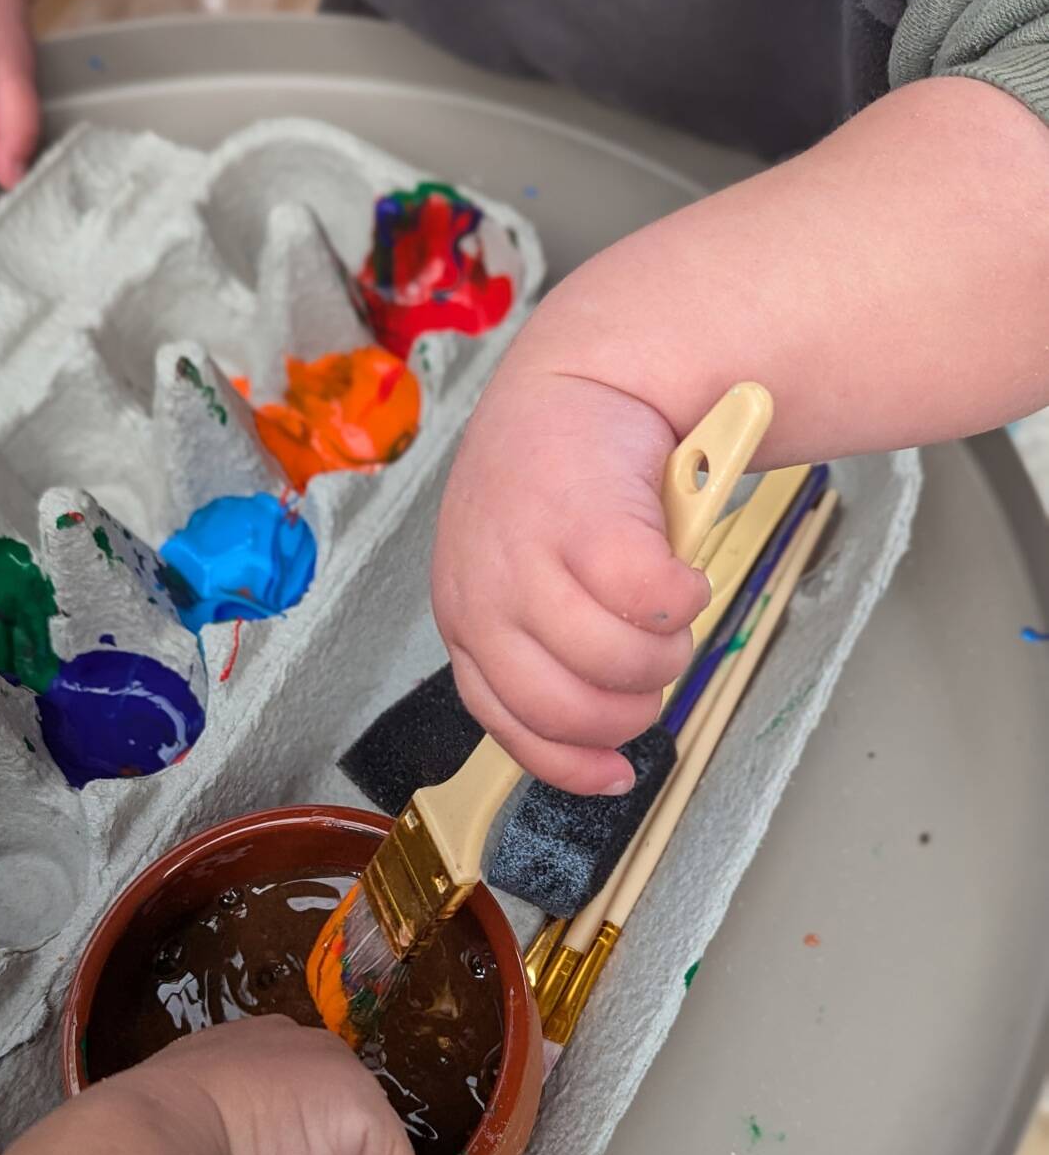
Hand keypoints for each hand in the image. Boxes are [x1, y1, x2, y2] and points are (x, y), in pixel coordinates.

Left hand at [432, 358, 709, 794]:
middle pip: (566, 709)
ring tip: (671, 610)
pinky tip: (683, 569)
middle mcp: (482, 597)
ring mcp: (529, 560)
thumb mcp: (522, 578)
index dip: (571, 763)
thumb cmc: (557, 489)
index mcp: (466, 621)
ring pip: (619, 663)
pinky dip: (688, 596)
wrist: (576, 380)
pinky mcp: (590, 523)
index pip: (508, 724)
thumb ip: (543, 648)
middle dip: (631, 708)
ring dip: (666, 650)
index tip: (616, 774)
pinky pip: (659, 603)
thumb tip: (601, 744)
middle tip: (656, 666)